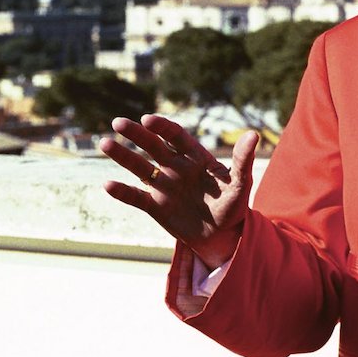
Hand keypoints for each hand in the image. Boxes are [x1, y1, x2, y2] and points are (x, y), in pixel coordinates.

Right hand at [100, 114, 257, 267]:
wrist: (222, 236)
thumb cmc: (234, 206)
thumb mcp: (241, 183)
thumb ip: (243, 160)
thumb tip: (254, 134)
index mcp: (195, 157)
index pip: (176, 137)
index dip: (162, 127)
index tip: (148, 120)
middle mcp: (176, 167)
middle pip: (153, 147)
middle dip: (136, 135)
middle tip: (118, 123)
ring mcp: (164, 186)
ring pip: (140, 167)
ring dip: (123, 156)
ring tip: (104, 143)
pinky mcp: (156, 206)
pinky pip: (137, 197)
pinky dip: (123, 191)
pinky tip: (107, 184)